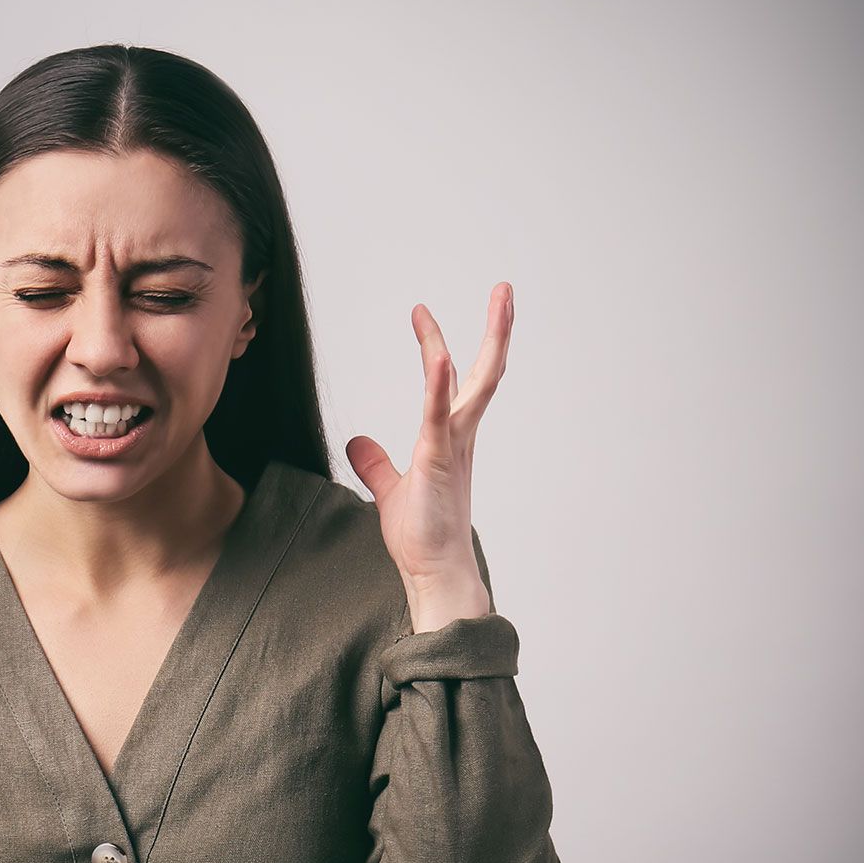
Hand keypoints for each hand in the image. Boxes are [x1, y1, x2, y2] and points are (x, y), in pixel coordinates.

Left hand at [345, 282, 513, 624]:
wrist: (435, 574)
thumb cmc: (421, 537)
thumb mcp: (389, 491)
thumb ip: (375, 464)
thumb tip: (357, 442)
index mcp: (450, 439)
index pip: (450, 382)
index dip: (439, 345)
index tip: (422, 313)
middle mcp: (460, 436)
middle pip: (484, 372)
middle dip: (497, 330)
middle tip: (505, 289)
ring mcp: (453, 447)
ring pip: (477, 384)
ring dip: (491, 339)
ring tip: (501, 299)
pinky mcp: (438, 462)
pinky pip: (440, 417)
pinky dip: (440, 386)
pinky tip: (441, 355)